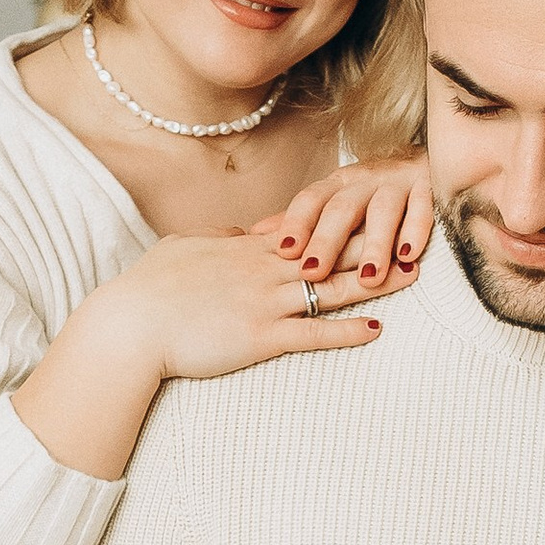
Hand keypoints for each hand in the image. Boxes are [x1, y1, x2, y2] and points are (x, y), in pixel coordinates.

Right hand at [103, 227, 395, 384]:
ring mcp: (264, 302)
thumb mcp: (184, 248)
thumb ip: (219, 240)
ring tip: (411, 275)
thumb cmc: (149, 289)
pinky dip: (345, 332)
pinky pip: (312, 333)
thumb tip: (243, 235)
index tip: (377, 207)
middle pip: (332, 250)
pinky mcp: (260, 336)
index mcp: (248, 248)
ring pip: (330, 287)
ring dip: (374, 281)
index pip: (308, 226)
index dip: (346, 218)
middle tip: (414, 232)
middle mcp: (264, 269)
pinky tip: (376, 329)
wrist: (130, 325)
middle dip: (376, 240)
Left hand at [257, 150, 432, 296]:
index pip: (311, 200)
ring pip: (383, 211)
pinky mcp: (431, 188)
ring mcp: (399, 183)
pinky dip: (415, 231)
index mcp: (338, 184)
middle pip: (342, 208)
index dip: (297, 223)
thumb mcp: (335, 200)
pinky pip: (423, 208)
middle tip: (313, 271)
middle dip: (327, 240)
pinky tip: (408, 256)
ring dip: (374, 245)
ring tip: (367, 278)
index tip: (283, 252)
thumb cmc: (374, 191)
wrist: (430, 155)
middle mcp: (365, 180)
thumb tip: (254, 234)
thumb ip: (299, 218)